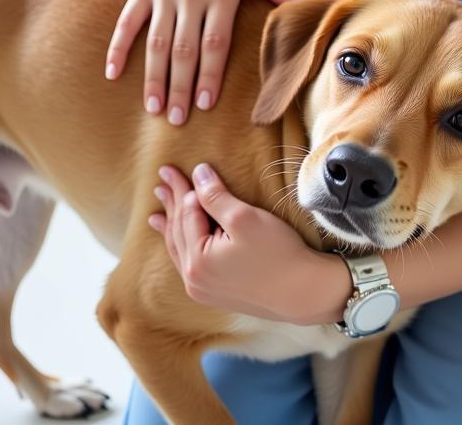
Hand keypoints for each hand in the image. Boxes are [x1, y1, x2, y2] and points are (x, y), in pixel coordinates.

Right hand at [104, 0, 299, 125]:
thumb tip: (303, 7)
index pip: (215, 42)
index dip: (210, 75)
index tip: (205, 104)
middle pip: (184, 49)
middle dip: (180, 87)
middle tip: (177, 119)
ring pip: (157, 42)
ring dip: (154, 77)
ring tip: (154, 107)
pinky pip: (128, 22)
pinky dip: (118, 48)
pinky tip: (113, 74)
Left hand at [148, 162, 337, 324]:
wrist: (305, 293)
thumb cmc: (278, 253)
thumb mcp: (244, 218)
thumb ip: (215, 196)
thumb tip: (197, 174)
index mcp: (197, 260)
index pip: (186, 213)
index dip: (181, 188)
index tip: (170, 167)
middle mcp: (194, 279)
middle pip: (178, 231)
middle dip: (171, 203)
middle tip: (161, 179)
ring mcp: (202, 290)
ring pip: (180, 248)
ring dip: (170, 225)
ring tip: (157, 211)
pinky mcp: (215, 294)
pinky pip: (188, 263)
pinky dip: (180, 245)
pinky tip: (175, 241)